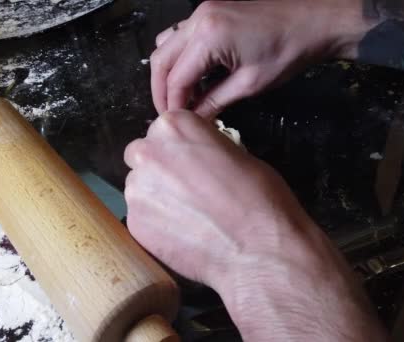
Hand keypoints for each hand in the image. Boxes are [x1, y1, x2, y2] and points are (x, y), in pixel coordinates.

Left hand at [124, 110, 386, 340]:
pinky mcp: (137, 224)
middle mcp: (149, 153)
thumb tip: (196, 149)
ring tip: (193, 215)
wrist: (265, 255)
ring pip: (142, 185)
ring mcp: (139, 191)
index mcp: (177, 127)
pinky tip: (187, 232)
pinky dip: (158, 222)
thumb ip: (209, 147)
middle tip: (194, 192)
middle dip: (166, 169)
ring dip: (160, 195)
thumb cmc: (266, 203)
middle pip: (146, 153)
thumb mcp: (243, 158)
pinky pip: (142, 215)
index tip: (195, 164)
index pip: (165, 125)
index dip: (182, 148)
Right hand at [150, 0, 371, 117]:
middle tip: (171, 114)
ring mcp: (204, 11)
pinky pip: (183, 35)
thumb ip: (215, 101)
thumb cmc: (290, 50)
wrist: (314, 22)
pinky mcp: (211, 11)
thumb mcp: (250, 84)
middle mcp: (200, 18)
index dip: (172, 104)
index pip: (176, 77)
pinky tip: (194, 76)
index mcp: (208, 35)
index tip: (176, 122)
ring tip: (181, 97)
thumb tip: (195, 117)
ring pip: (167, 44)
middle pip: (162, 58)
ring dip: (169, 72)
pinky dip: (181, 57)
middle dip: (162, 90)